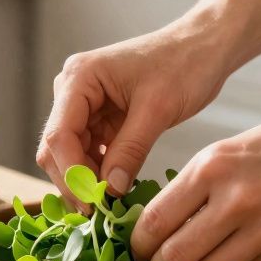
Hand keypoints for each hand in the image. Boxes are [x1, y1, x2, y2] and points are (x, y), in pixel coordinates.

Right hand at [37, 24, 230, 205]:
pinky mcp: (100, 118)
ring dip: (86, 181)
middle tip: (99, 213)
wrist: (203, 48)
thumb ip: (130, 150)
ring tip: (109, 206)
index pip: (59, 135)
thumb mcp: (157, 109)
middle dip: (74, 181)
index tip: (93, 204)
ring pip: (70, 154)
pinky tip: (116, 189)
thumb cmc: (184, 65)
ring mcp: (84, 105)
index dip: (72, 174)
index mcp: (79, 78)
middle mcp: (73, 90)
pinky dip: (99, 173)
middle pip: (56, 148)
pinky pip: (90, 152)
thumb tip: (109, 191)